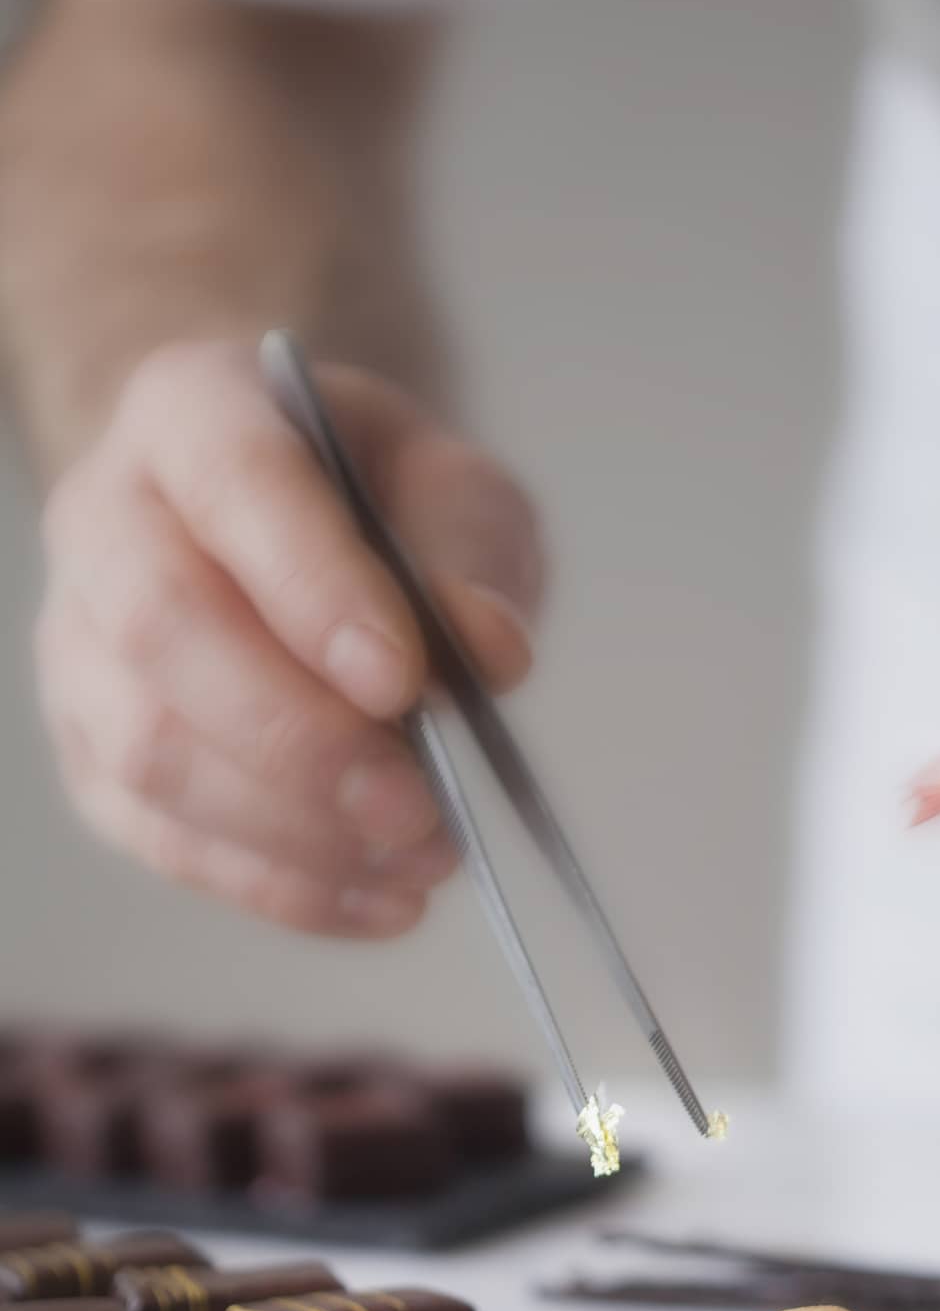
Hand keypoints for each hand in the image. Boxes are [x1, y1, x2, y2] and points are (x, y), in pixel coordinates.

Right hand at [36, 339, 541, 935]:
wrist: (296, 532)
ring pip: (148, 751)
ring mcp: (80, 645)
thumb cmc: (382, 502)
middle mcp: (105, 519)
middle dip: (298, 737)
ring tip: (426, 856)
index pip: (235, 483)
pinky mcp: (93, 754)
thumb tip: (488, 655)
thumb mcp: (458, 493)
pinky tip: (383, 900)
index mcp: (194, 410)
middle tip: (419, 805)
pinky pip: (161, 838)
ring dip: (294, 830)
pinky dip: (279, 888)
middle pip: (163, 630)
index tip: (403, 681)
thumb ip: (473, 559)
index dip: (312, 588)